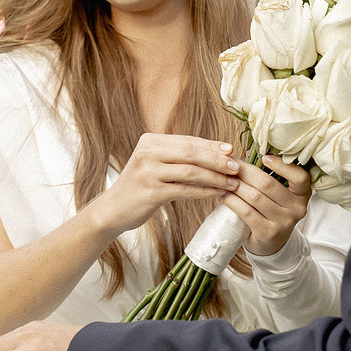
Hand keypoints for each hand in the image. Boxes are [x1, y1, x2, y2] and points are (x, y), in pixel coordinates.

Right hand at [86, 134, 239, 237]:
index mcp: (150, 141)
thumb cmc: (141, 187)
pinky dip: (205, 192)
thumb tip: (221, 151)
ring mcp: (148, 172)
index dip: (212, 145)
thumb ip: (181, 157)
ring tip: (232, 183)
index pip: (188, 140)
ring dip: (215, 177)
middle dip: (217, 159)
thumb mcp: (157, 165)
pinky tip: (218, 194)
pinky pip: (185, 190)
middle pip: (191, 152)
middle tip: (236, 167)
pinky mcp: (150, 192)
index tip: (232, 151)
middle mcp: (148, 152)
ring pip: (191, 171)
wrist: (113, 210)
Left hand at [223, 155, 310, 255]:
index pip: (300, 177)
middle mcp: (297, 208)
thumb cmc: (272, 211)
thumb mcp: (280, 195)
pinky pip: (246, 212)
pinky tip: (224, 195)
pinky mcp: (267, 232)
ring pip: (255, 197)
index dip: (282, 165)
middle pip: (268, 184)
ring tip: (224, 178)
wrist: (271, 243)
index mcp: (303, 194)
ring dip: (236, 185)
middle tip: (230, 164)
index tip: (264, 157)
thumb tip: (244, 156)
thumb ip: (271, 177)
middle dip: (246, 172)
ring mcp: (283, 222)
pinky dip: (232, 201)